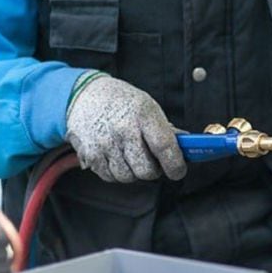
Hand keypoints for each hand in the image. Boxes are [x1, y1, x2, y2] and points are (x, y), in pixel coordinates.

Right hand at [65, 74, 186, 182]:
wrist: (85, 95)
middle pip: (145, 169)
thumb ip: (165, 130)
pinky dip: (117, 173)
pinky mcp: (90, 154)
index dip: (175, 164)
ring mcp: (105, 143)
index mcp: (143, 115)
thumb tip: (185, 149)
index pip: (164, 146)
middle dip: (154, 171)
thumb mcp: (148, 107)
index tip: (178, 171)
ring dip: (134, 173)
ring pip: (128, 177)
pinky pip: (110, 177)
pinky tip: (118, 157)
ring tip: (133, 157)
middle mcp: (123, 129)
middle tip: (153, 162)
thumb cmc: (123, 102)